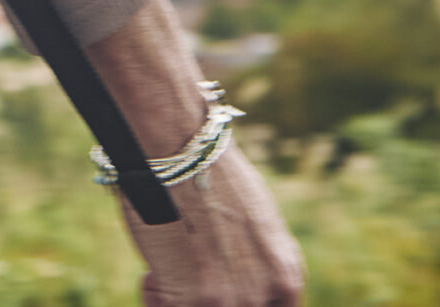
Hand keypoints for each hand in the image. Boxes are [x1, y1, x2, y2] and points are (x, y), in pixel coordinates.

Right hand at [85, 0, 304, 305]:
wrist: (181, 148)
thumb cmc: (205, 174)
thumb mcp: (251, 222)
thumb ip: (254, 259)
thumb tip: (237, 273)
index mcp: (286, 274)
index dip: (240, 301)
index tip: (216, 293)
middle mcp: (270, 293)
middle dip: (204, 298)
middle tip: (185, 280)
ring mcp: (237, 300)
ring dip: (176, 294)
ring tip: (167, 264)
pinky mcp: (202, 300)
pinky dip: (154, 291)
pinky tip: (152, 268)